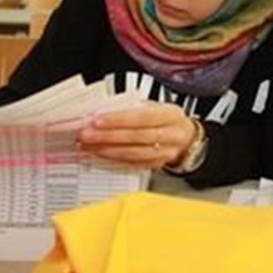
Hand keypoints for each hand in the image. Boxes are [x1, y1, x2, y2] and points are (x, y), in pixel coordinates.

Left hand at [77, 103, 195, 168]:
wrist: (186, 138)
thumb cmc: (166, 118)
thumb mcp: (156, 106)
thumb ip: (133, 107)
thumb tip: (103, 110)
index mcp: (170, 115)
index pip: (142, 117)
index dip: (119, 120)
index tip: (97, 120)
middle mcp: (170, 135)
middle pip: (136, 137)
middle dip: (107, 136)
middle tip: (85, 135)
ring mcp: (165, 153)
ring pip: (132, 153)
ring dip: (106, 150)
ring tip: (87, 146)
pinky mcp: (156, 165)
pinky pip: (132, 164)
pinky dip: (113, 160)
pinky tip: (99, 155)